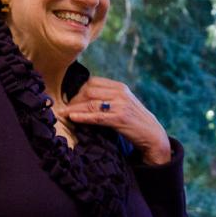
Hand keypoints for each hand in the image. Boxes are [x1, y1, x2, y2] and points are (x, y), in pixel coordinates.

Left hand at [56, 77, 170, 164]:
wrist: (152, 135)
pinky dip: (82, 116)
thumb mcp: (123, 104)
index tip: (69, 98)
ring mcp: (120, 105)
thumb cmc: (134, 121)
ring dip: (74, 108)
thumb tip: (84, 98)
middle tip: (64, 108)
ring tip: (63, 114)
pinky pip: (96, 116)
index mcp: (120, 87)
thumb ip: (108, 98)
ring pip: (90, 103)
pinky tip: (72, 118)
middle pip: (89, 91)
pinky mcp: (120, 118)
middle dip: (74, 99)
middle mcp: (120, 93)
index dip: (78, 89)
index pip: (93, 81)